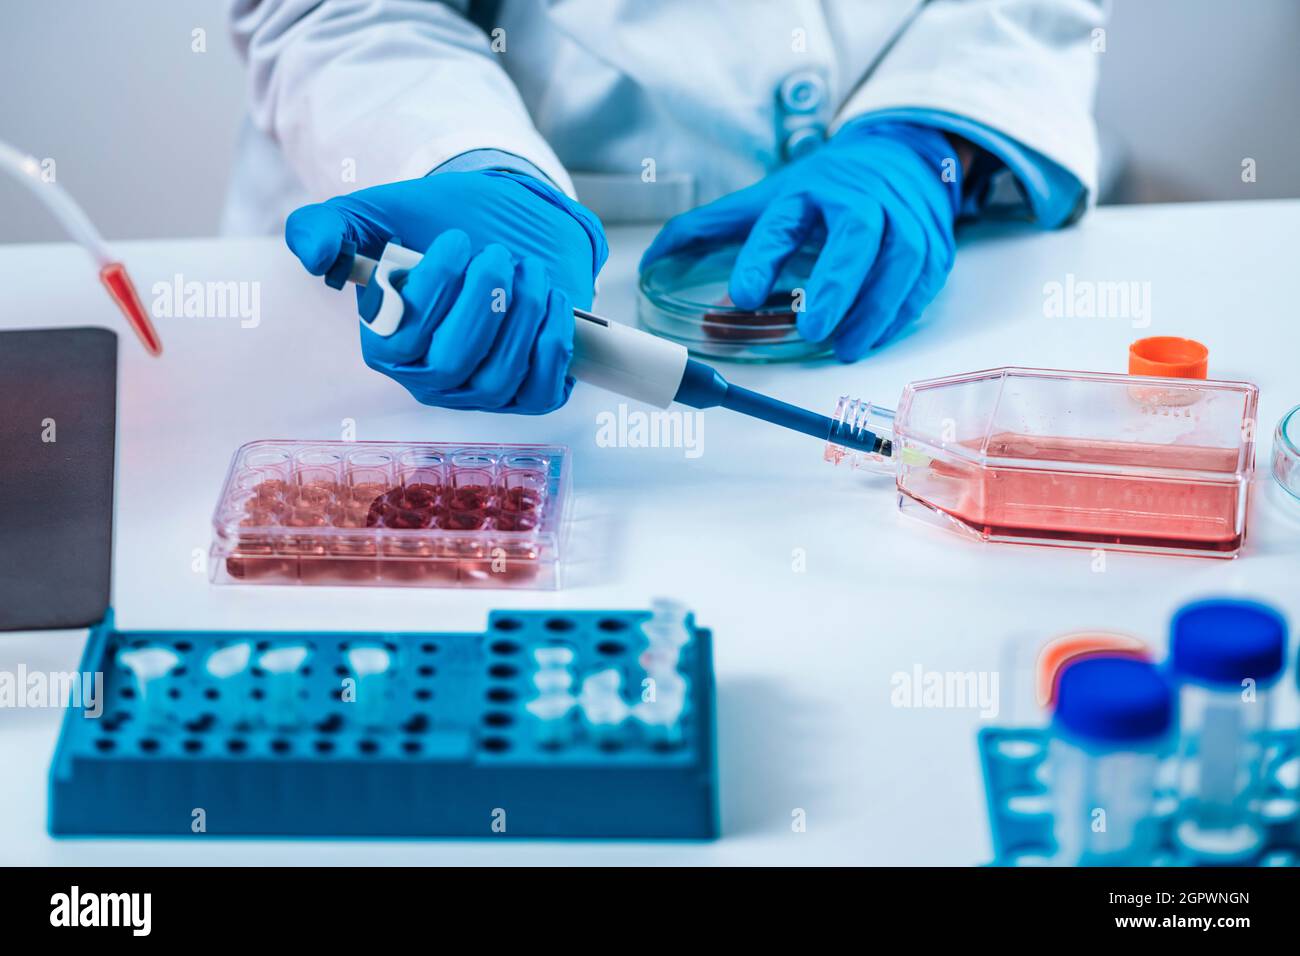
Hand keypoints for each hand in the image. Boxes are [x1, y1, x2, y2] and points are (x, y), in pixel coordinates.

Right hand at [286, 170, 606, 412]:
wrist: (504, 226)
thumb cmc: (437, 227)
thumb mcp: (375, 216)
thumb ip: (326, 228)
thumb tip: (311, 256)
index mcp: (386, 345)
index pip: (401, 340)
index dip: (433, 290)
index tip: (455, 240)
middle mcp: (431, 379)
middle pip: (452, 363)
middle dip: (482, 304)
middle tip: (498, 255)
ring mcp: (481, 392)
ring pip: (499, 377)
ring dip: (522, 316)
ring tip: (529, 269)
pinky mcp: (529, 391)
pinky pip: (542, 390)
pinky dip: (553, 345)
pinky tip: (554, 302)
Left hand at [640, 122, 960, 360]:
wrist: (902, 155)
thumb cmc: (826, 186)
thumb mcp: (768, 197)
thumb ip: (711, 229)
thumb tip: (650, 259)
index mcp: (810, 190)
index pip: (783, 222)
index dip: (762, 258)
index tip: (742, 296)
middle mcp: (862, 199)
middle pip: (855, 235)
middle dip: (836, 284)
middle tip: (812, 330)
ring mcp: (905, 221)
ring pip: (899, 262)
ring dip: (873, 310)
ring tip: (846, 349)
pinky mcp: (934, 248)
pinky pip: (921, 285)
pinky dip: (899, 315)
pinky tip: (875, 336)